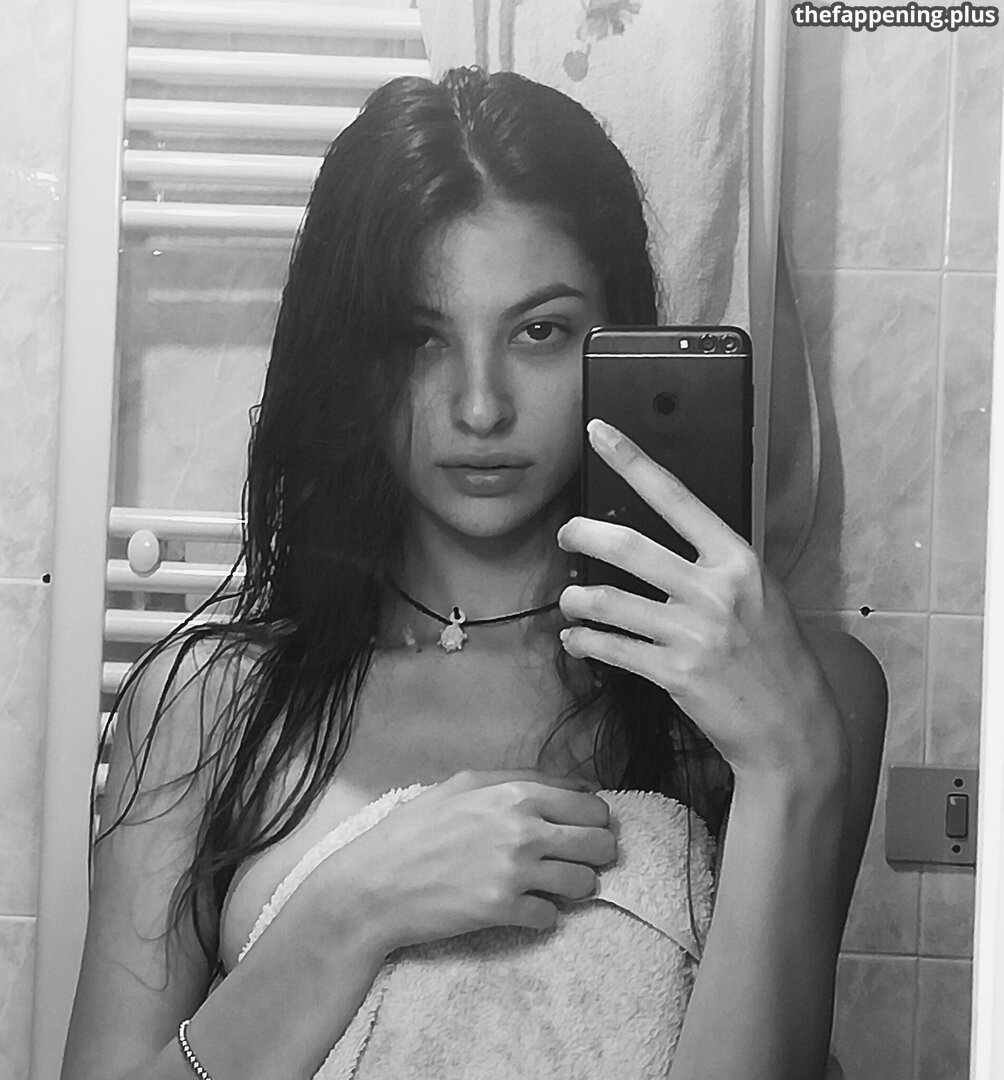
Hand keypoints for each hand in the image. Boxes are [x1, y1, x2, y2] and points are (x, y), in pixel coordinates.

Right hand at [331, 769, 616, 953]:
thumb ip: (522, 778)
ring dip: (574, 886)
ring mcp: (516, 873)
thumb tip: (580, 788)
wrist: (374, 884)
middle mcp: (524, 830)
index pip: (592, 807)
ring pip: (586, 883)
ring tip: (550, 884)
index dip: (595, 821)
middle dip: (595, 853)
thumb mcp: (463, 783)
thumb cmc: (416, 828)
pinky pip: (552, 917)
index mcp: (516, 794)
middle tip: (574, 859)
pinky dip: (543, 914)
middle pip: (600, 845)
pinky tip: (522, 905)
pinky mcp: (504, 911)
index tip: (582, 830)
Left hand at [556, 419, 847, 785]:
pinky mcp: (675, 674)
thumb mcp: (759, 593)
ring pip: (608, 601)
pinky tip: (577, 640)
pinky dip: (584, 641)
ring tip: (572, 600)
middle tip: (566, 534)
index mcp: (738, 559)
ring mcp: (695, 634)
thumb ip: (713, 564)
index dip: (631, 460)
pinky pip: (610, 648)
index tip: (597, 432)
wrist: (793, 726)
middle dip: (582, 533)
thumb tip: (658, 541)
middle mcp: (716, 590)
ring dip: (576, 599)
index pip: (675, 496)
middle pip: (628, 546)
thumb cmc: (774, 654)